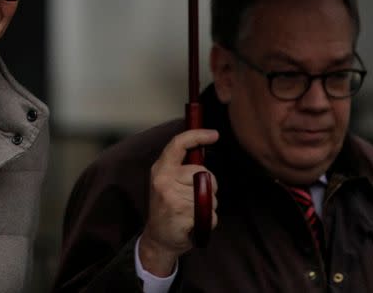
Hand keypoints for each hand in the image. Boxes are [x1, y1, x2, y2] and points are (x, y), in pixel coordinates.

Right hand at [138, 129, 218, 276]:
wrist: (158, 239)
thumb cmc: (167, 208)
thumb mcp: (167, 182)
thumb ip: (181, 167)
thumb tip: (202, 149)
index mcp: (161, 169)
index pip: (178, 144)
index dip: (197, 136)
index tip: (214, 134)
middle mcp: (164, 179)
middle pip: (202, 172)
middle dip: (209, 185)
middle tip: (196, 197)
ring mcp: (172, 196)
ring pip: (210, 195)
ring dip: (208, 206)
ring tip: (192, 211)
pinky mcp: (182, 213)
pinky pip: (210, 213)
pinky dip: (208, 221)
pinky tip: (194, 223)